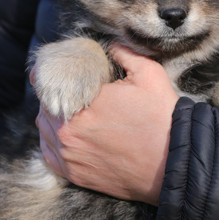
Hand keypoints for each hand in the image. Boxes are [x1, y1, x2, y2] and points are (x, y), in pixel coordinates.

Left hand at [31, 45, 178, 205]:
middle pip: (44, 107)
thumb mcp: (148, 73)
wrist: (174, 162)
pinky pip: (49, 156)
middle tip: (70, 90)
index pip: (48, 83)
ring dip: (52, 119)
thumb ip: (123, 52)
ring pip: (45, 131)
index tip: (52, 69)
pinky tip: (67, 135)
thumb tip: (110, 44)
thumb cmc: (161, 118)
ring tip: (70, 111)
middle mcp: (67, 133)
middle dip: (55, 96)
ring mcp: (70, 157)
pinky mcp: (76, 176)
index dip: (49, 73)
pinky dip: (53, 144)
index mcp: (80, 104)